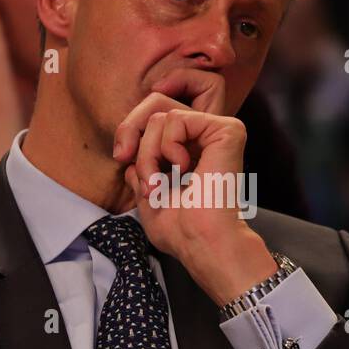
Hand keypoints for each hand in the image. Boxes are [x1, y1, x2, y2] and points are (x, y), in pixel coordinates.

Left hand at [112, 70, 274, 303]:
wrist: (201, 241)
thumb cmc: (180, 229)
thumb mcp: (147, 191)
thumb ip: (139, 166)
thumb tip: (129, 151)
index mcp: (192, 149)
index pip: (153, 117)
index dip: (130, 130)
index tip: (120, 156)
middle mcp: (207, 137)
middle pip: (155, 107)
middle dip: (134, 139)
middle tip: (142, 177)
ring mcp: (218, 131)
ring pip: (161, 116)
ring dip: (149, 154)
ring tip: (161, 183)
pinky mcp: (227, 130)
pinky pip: (177, 118)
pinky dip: (167, 146)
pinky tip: (183, 169)